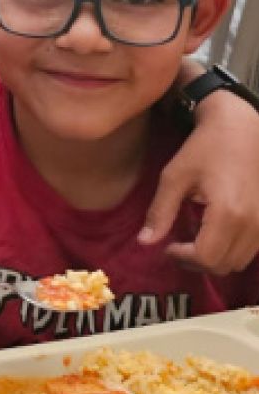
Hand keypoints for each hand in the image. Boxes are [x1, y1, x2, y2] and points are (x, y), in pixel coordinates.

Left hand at [141, 89, 258, 272]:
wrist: (242, 127)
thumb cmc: (204, 148)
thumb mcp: (174, 177)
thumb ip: (160, 212)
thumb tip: (144, 242)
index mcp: (228, 213)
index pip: (207, 258)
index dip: (183, 258)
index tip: (168, 245)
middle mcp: (254, 223)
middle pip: (223, 265)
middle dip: (196, 261)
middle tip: (177, 246)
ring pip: (239, 261)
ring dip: (214, 258)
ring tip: (195, 239)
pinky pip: (252, 250)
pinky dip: (231, 249)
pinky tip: (215, 231)